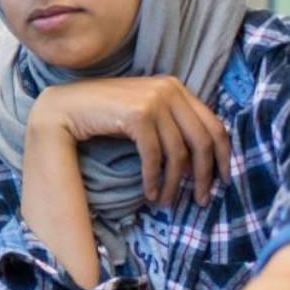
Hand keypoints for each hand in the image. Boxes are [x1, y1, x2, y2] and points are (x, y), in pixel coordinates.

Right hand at [29, 76, 232, 207]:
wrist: (66, 106)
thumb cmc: (105, 115)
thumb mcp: (146, 116)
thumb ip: (172, 126)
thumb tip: (201, 164)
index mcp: (176, 87)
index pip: (214, 125)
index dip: (223, 156)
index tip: (222, 181)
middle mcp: (169, 90)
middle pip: (202, 141)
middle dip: (204, 176)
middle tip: (200, 200)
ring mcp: (154, 100)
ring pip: (178, 153)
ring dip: (174, 184)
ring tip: (167, 202)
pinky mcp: (137, 114)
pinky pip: (154, 156)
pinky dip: (154, 179)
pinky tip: (150, 193)